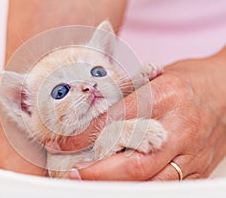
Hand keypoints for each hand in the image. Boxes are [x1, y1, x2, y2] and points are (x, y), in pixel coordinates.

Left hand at [58, 47, 225, 180]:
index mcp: (165, 96)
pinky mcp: (200, 166)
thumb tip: (94, 117)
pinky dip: (144, 187)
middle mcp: (180, 127)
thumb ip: (129, 99)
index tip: (65, 143)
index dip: (86, 136)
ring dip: (118, 185)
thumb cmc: (189, 81)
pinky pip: (170, 186)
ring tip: (93, 181)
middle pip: (135, 163)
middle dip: (98, 172)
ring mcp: (193, 151)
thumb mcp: (156, 78)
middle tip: (75, 172)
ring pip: (151, 181)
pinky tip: (124, 184)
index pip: (117, 121)